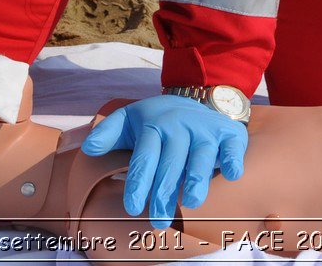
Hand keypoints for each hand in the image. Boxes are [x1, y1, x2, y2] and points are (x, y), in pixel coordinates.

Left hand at [81, 93, 247, 228]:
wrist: (193, 99)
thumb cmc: (156, 121)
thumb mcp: (129, 121)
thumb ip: (108, 134)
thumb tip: (88, 148)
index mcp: (154, 126)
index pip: (144, 156)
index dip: (138, 182)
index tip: (133, 207)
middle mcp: (180, 126)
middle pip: (171, 162)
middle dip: (164, 192)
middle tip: (158, 221)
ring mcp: (205, 130)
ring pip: (200, 156)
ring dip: (196, 178)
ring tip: (191, 203)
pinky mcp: (228, 134)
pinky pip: (232, 146)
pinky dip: (233, 159)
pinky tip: (231, 174)